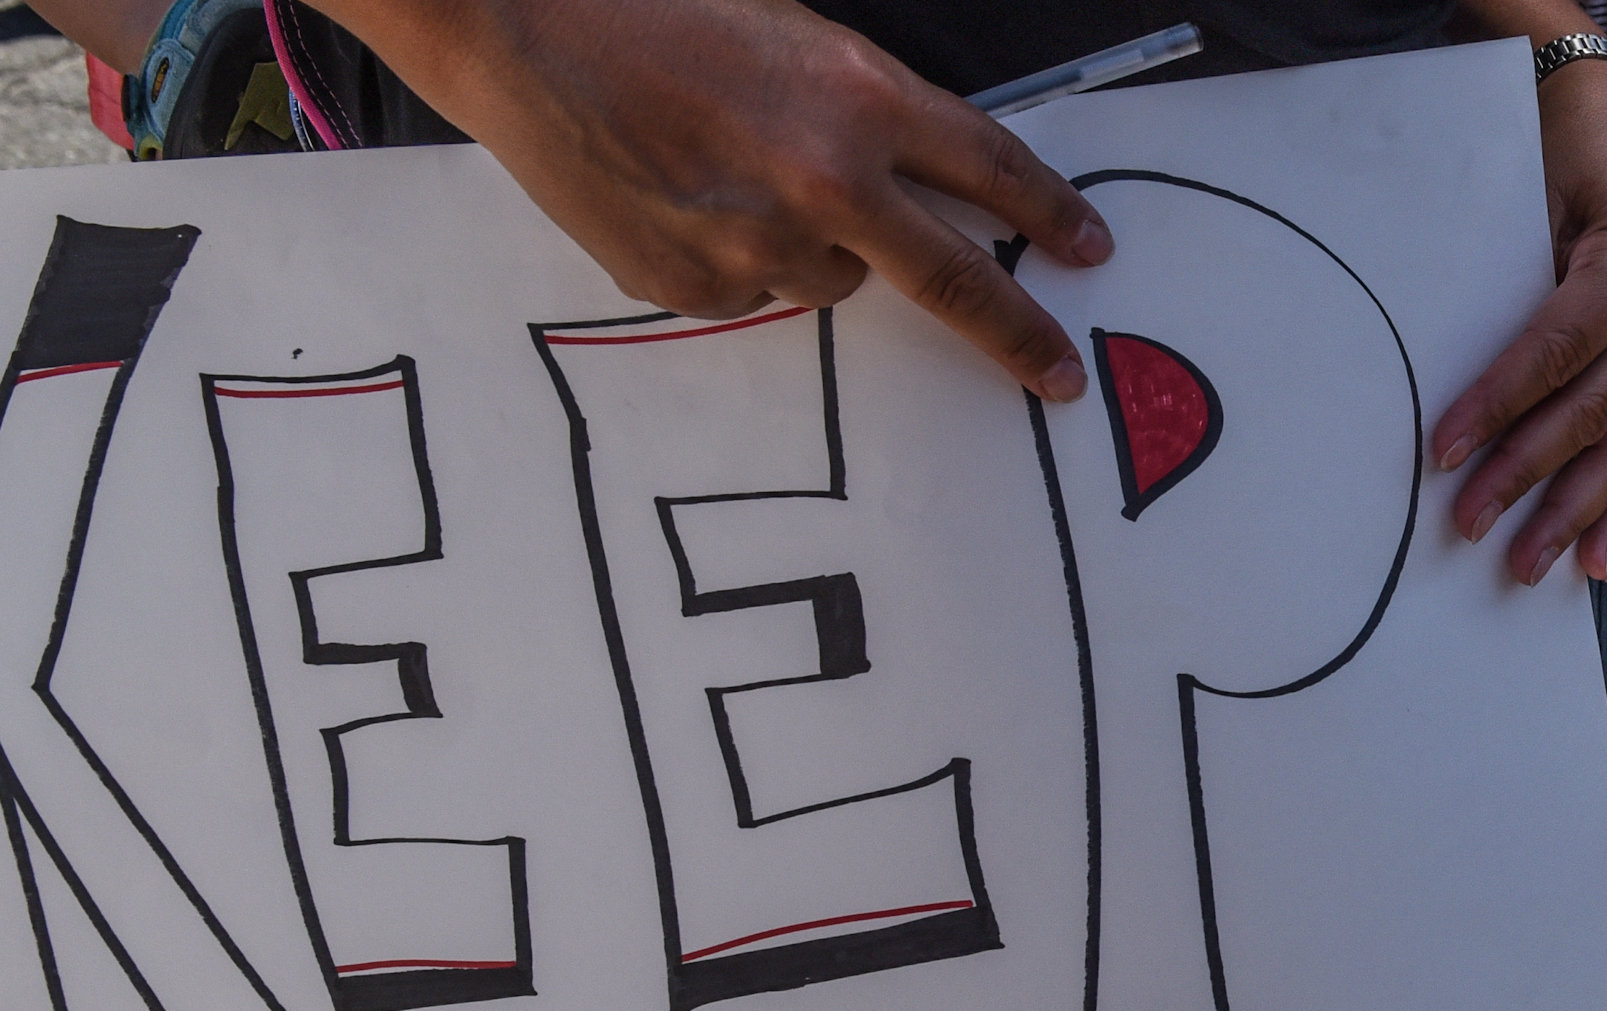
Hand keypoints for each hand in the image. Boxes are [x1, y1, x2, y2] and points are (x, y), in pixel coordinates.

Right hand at [301, 0, 1114, 398]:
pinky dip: (734, 257)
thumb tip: (912, 181)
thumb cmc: (650, 11)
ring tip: (733, 175)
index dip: (1049, 215)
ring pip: (833, 280)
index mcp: (858, 97)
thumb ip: (859, 113)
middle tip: (1058, 377)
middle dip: (1017, 332)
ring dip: (812, 246)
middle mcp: (825, 181)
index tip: (1089, 251)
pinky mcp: (696, 287)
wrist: (518, 28)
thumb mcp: (785, 34)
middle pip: (954, 278)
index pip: (989, 169)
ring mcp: (759, 245)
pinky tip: (682, 197)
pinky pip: (748, 291)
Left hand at [1424, 52, 1606, 585]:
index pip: (1553, 348)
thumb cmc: (1562, 153)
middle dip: (1523, 474)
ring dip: (1570, 513)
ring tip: (1527, 568)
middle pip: (1585, 409)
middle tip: (1468, 524)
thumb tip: (1442, 349)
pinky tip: (1592, 566)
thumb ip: (1509, 268)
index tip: (1441, 449)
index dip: (1496, 403)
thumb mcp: (1535, 192)